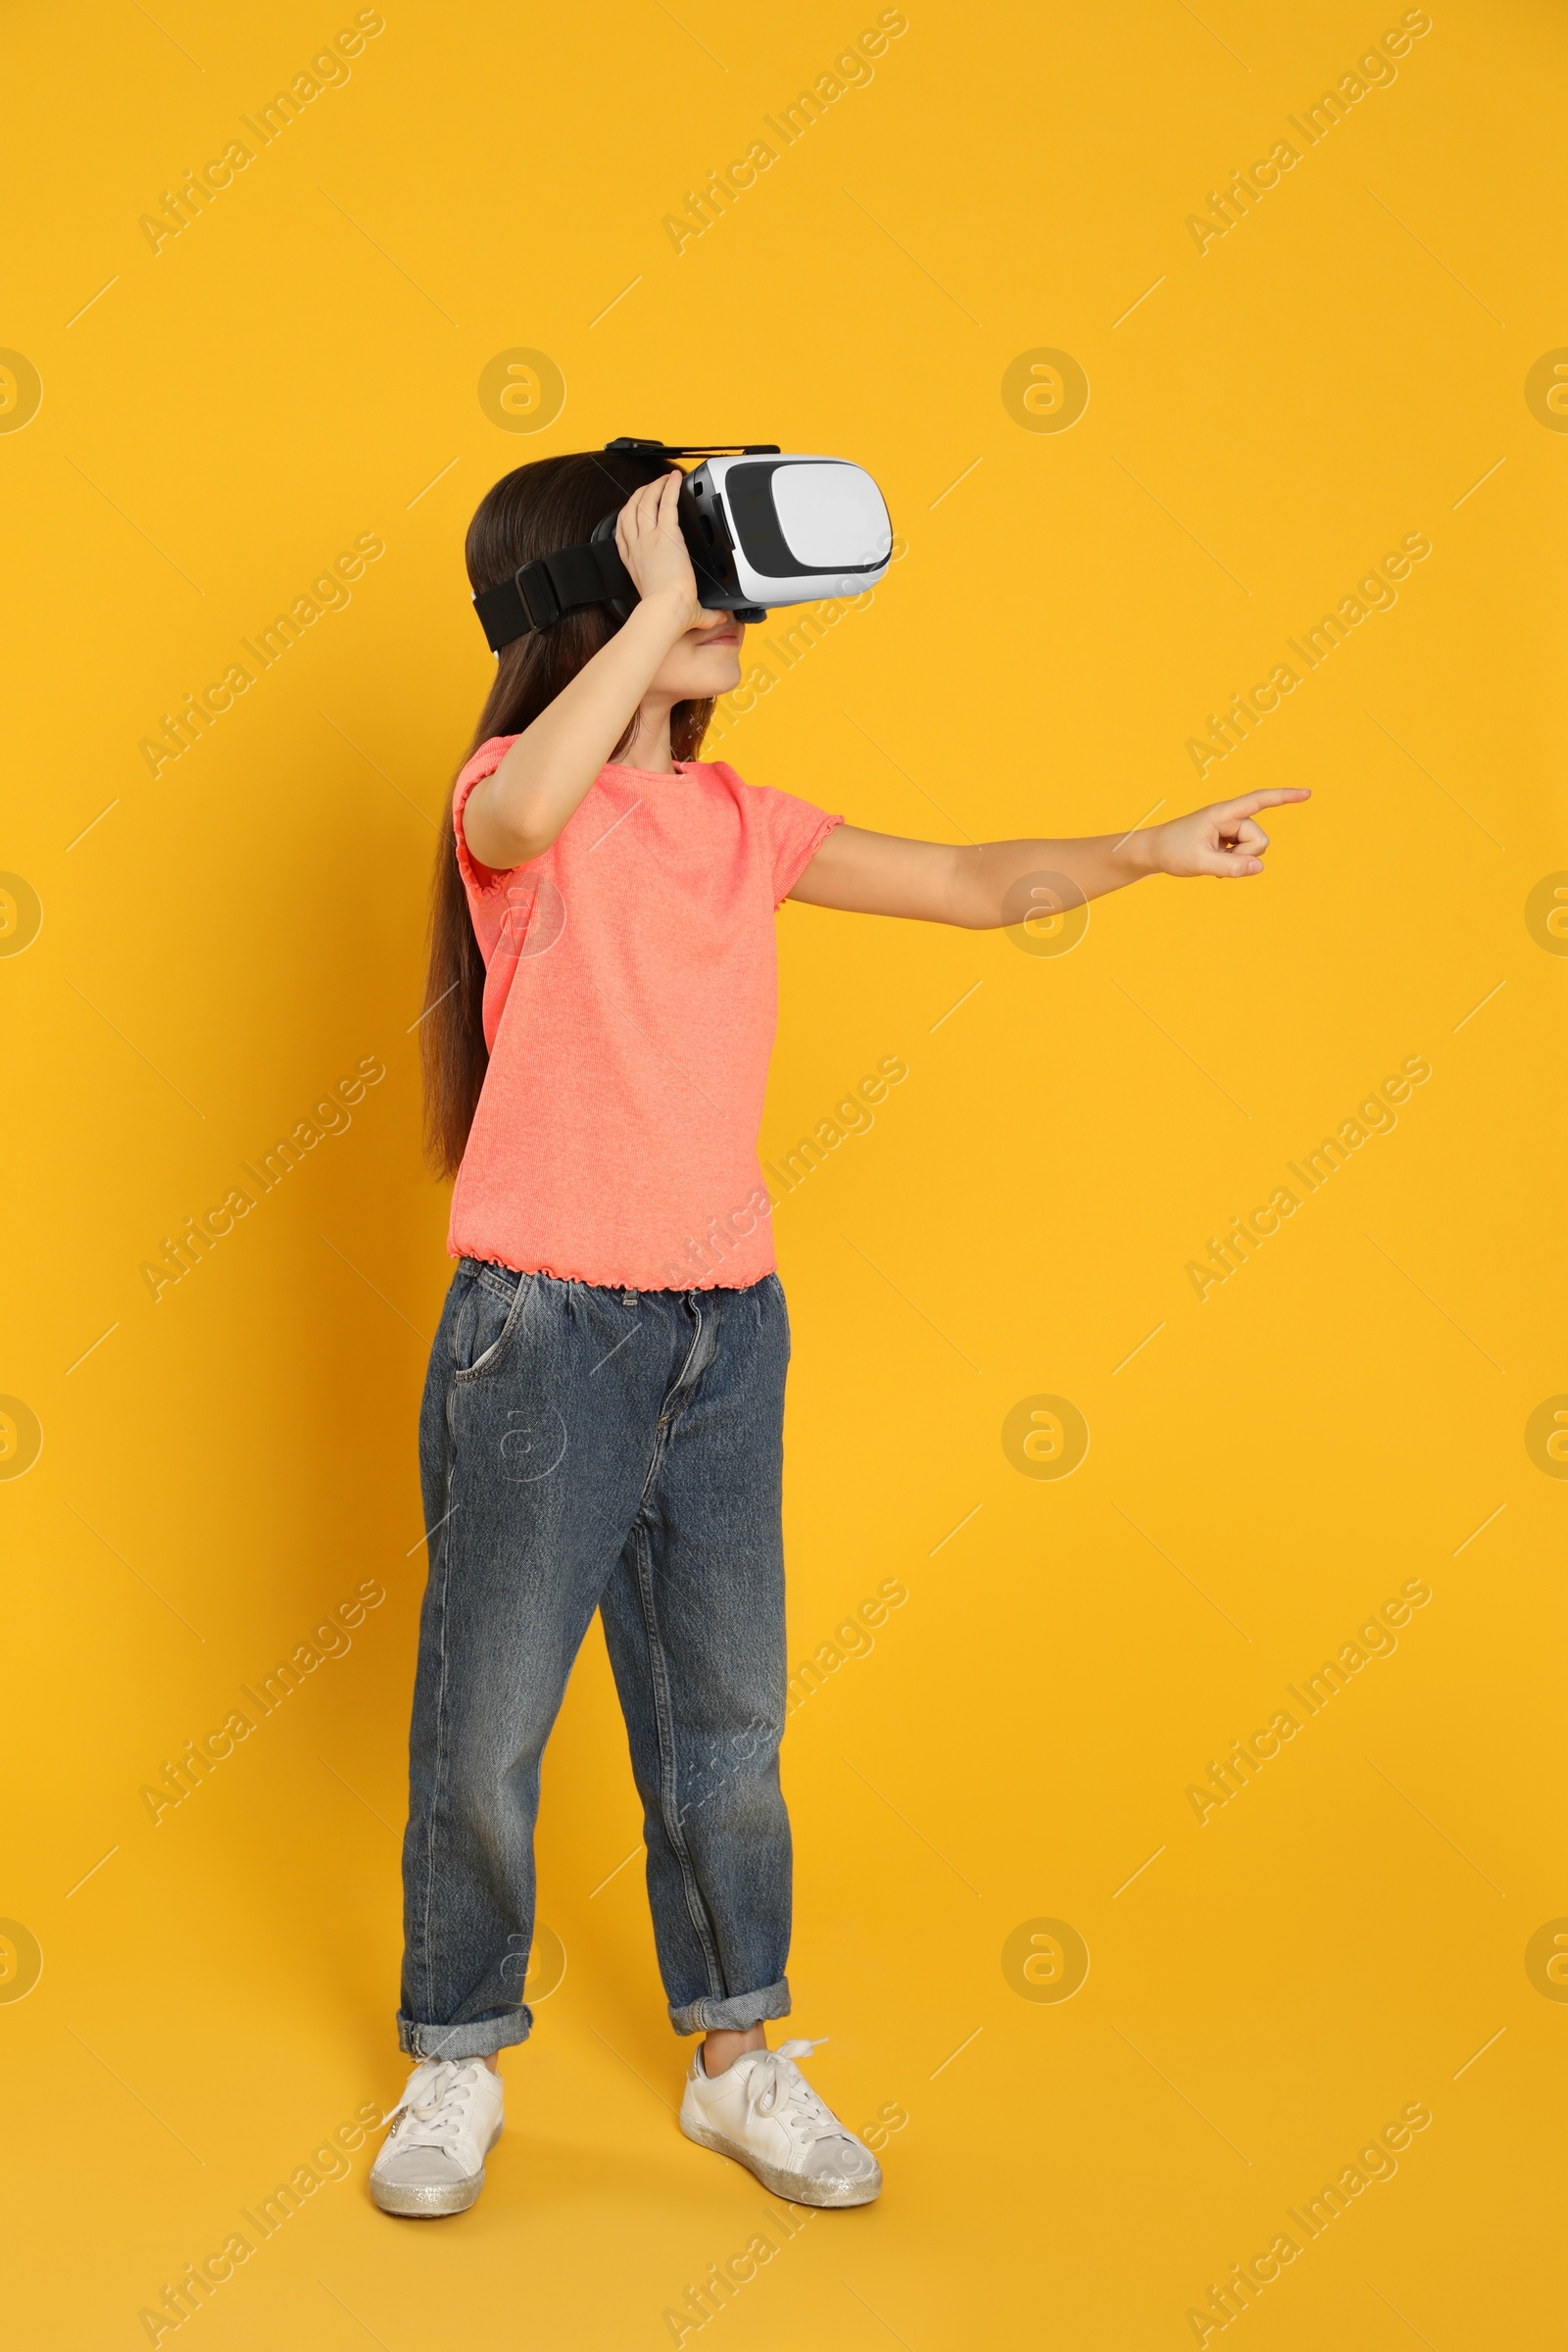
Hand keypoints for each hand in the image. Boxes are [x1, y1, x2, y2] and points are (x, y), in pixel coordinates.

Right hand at [615, 469, 702, 632]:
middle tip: (651, 487)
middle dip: (640, 495)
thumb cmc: (666, 610)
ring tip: (662, 479)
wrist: (667, 608)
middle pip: (631, 509)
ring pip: (644, 501)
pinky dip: (670, 487)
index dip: (628, 516)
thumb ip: (703, 612)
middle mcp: (637, 546)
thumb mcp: (681, 608)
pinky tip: (675, 478)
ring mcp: (649, 537)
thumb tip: (720, 618)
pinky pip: (666, 501)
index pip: (624, 531)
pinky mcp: (667, 532)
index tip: (636, 510)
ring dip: (653, 487)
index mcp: (634, 561)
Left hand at [1146, 787, 1310, 877]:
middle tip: (1216, 859)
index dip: (1284, 797)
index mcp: (1223, 813)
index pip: (1259, 800)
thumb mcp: (1201, 863)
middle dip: (1245, 856)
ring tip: (1213, 861)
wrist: (1154, 852)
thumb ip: (1231, 867)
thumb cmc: (1173, 851)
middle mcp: (1231, 818)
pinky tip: (1215, 865)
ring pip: (1255, 851)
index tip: (1307, 793)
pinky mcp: (1230, 841)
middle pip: (1259, 840)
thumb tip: (1260, 868)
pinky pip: (1246, 857)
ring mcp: (1232, 830)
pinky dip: (1234, 864)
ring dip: (1239, 861)